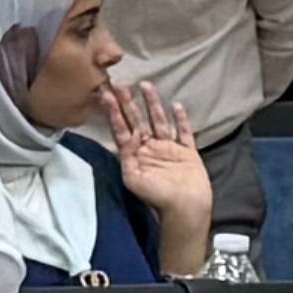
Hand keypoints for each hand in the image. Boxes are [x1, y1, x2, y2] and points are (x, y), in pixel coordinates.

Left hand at [103, 73, 215, 271]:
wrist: (186, 208)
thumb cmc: (158, 197)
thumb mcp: (133, 179)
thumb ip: (127, 158)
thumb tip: (122, 140)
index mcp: (135, 155)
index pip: (122, 129)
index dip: (113, 112)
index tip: (105, 95)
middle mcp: (150, 148)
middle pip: (138, 120)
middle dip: (128, 102)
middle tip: (120, 83)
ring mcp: (169, 149)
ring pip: (159, 121)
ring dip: (152, 104)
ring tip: (145, 85)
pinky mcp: (187, 151)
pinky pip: (184, 132)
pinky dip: (181, 119)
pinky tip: (177, 105)